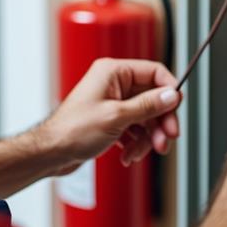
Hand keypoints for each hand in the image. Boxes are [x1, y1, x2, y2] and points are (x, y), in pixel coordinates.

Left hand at [35, 58, 181, 173]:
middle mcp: (113, 83)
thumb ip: (148, 105)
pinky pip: (134, 128)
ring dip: (147, 137)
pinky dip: (135, 142)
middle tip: (166, 140)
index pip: (154, 72)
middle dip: (159, 122)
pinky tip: (128, 155)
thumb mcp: (117, 117)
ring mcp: (112, 102)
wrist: (50, 153)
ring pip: (145, 116)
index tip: (176, 110)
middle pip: (152, 98)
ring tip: (140, 152)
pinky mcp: (110, 119)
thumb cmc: (72, 131)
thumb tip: (171, 95)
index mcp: (114, 72)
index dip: (169, 91)